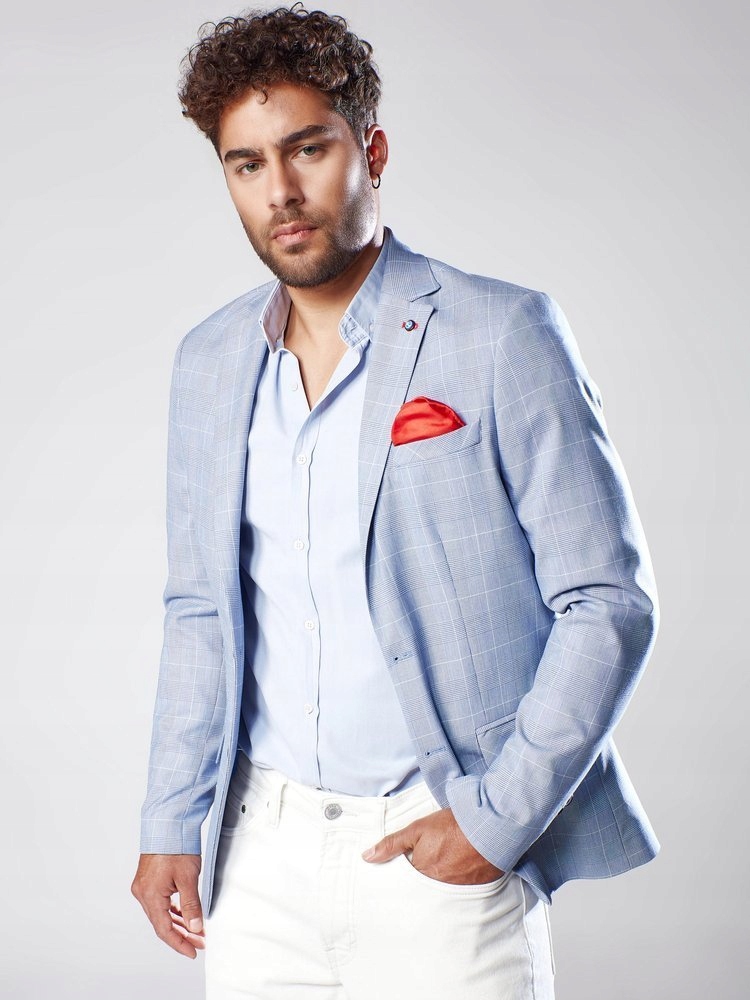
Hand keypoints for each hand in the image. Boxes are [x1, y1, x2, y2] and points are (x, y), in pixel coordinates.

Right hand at [131, 853, 204, 957]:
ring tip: (196, 930)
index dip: (179, 944)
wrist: (167, 823)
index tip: (193, 952)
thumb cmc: (176, 846)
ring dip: (178, 923)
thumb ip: (191, 905)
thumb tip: (195, 927)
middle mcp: (142, 893)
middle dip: (181, 935)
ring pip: (160, 913)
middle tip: (199, 942)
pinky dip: (172, 910)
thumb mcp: (188, 878)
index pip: (164, 930)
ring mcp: (143, 886)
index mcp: (150, 896)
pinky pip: (159, 902)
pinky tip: (184, 913)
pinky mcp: (147, 880)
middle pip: (161, 923)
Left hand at [361, 807, 504, 884]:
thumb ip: (392, 844)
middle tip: (430, 868)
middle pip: (423, 888)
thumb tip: (367, 857)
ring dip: (441, 883)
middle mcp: (437, 886)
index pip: (406, 880)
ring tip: (446, 869)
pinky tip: (461, 873)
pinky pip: (462, 893)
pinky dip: (459, 885)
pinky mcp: (476, 890)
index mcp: (421, 872)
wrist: (490, 826)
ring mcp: (458, 890)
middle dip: (423, 881)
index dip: (407, 871)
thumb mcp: (417, 829)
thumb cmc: (453, 825)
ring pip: (441, 892)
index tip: (409, 866)